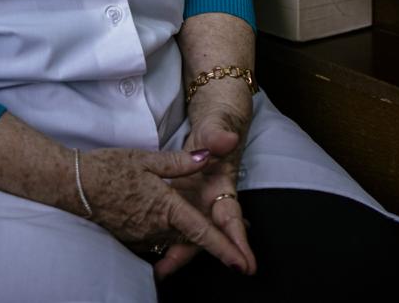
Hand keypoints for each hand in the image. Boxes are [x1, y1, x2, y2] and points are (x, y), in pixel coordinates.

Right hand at [77, 146, 250, 274]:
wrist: (74, 185)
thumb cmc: (109, 168)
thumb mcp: (146, 159)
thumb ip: (179, 163)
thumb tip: (207, 158)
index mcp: (166, 207)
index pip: (201, 233)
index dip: (225, 248)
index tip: (243, 264)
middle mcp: (157, 227)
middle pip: (192, 238)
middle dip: (217, 239)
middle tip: (242, 227)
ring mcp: (143, 236)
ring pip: (176, 238)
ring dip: (193, 235)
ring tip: (210, 225)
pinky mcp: (131, 238)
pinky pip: (157, 239)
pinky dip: (170, 233)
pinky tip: (170, 220)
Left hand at [154, 82, 256, 280]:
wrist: (211, 131)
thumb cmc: (216, 129)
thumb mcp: (215, 128)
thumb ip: (219, 134)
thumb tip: (229, 138)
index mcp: (223, 187)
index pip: (231, 217)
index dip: (238, 241)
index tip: (244, 263)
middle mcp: (212, 203)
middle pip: (209, 235)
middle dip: (201, 257)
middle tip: (179, 270)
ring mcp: (196, 206)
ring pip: (191, 236)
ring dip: (179, 254)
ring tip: (162, 270)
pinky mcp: (182, 205)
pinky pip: (176, 227)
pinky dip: (167, 241)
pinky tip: (154, 255)